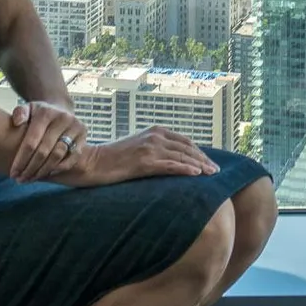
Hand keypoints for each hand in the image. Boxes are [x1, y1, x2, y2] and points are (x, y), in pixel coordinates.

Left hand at [9, 101, 88, 182]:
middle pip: (44, 151)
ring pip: (58, 156)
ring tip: (31, 178)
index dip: (21, 160)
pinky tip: (47, 173)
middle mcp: (63, 118)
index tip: (13, 173)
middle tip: (20, 179)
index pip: (31, 142)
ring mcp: (75, 127)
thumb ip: (20, 113)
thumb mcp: (28, 109)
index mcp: (46, 113)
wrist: (60, 109)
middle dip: (30, 168)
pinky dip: (60, 168)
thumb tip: (17, 122)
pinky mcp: (83, 135)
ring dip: (43, 171)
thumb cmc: (39, 115)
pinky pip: (73, 157)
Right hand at [63, 128, 219, 187]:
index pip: (184, 141)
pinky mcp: (143, 161)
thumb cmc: (112, 159)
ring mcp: (150, 148)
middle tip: (216, 171)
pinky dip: (185, 169)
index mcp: (155, 131)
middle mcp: (155, 136)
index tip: (209, 163)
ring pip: (182, 156)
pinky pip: (170, 165)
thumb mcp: (136, 149)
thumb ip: (154, 150)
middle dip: (203, 159)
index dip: (199, 152)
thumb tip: (170, 161)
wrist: (90, 161)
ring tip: (211, 174)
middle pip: (187, 148)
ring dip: (199, 165)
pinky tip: (196, 174)